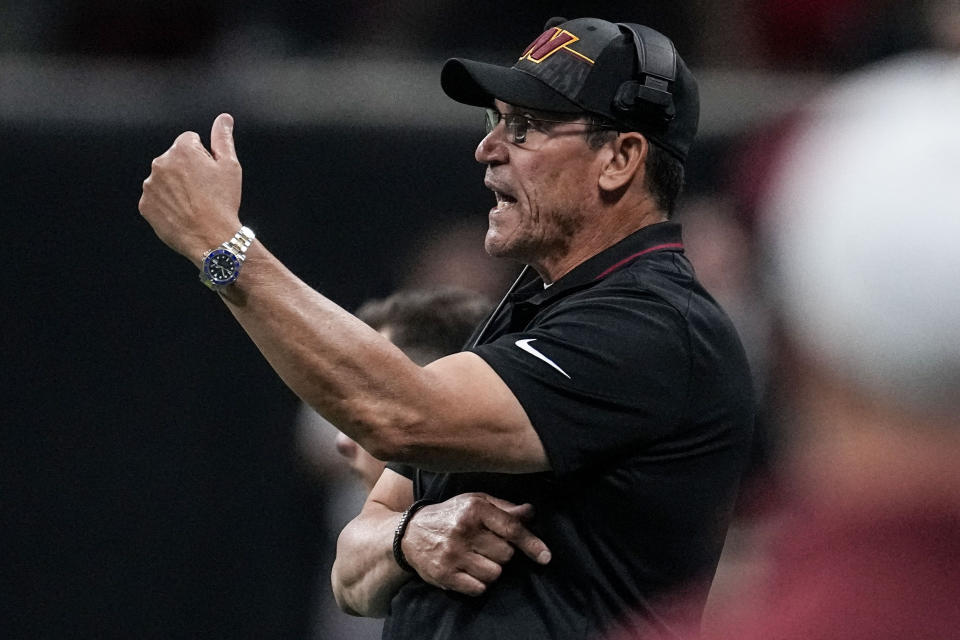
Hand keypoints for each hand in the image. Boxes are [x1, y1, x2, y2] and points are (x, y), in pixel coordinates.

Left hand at [139, 113, 242, 264]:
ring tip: (193, 204)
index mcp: (181, 149)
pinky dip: (167, 204)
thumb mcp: (230, 166)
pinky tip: (182, 213)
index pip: (190, 141)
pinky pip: (156, 199)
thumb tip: (224, 118)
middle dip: (187, 170)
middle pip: (175, 159)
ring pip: (164, 179)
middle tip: (204, 191)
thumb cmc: (223, 202)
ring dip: (175, 187)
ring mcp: (150, 185)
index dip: (204, 157)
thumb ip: (223, 137)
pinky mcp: (145, 205)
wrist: (211, 237)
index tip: (210, 174)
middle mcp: (160, 163)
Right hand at [401, 492, 551, 595]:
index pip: (511, 528)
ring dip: (491, 569)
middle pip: (506, 554)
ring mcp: (452, 554)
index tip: (546, 557)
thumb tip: (530, 512)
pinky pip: (478, 588)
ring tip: (476, 559)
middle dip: (502, 553)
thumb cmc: (449, 515)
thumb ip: (503, 508)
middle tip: (486, 546)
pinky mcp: (444, 574)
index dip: (531, 544)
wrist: (409, 533)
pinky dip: (478, 583)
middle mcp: (463, 530)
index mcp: (474, 508)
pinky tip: (467, 571)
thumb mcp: (474, 502)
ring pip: (494, 573)